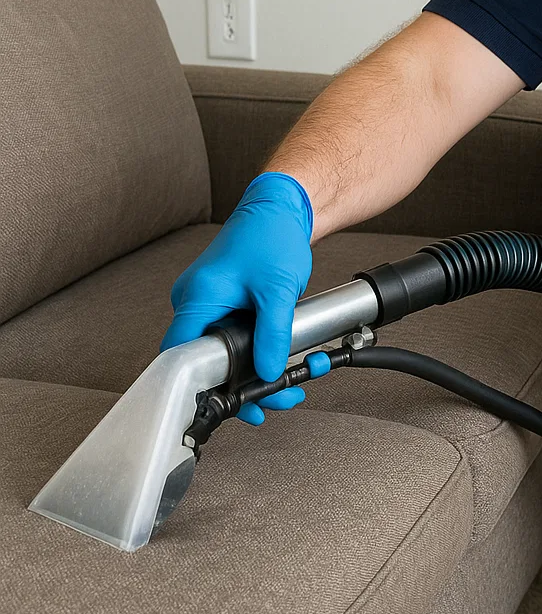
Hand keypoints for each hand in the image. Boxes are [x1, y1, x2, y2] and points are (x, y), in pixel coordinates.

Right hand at [159, 171, 314, 425]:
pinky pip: (234, 337)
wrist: (283, 207)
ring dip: (254, 371)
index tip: (225, 407)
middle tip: (272, 404)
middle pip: (204, 361)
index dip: (199, 387)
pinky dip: (256, 351)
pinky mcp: (225, 302)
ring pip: (223, 352)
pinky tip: (283, 362)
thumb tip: (268, 374)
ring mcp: (209, 302)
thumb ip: (274, 334)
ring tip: (289, 387)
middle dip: (240, 387)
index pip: (180, 357)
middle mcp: (196, 302)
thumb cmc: (273, 235)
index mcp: (198, 297)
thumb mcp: (279, 289)